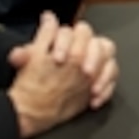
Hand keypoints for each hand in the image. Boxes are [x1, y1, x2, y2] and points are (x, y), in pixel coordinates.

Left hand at [6, 13, 110, 138]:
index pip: (74, 31)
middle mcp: (83, 47)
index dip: (67, 43)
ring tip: (93, 88)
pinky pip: (112, 78)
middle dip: (93, 57)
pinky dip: (106, 89)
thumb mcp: (28, 65)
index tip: (59, 59)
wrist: (37, 107)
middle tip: (85, 71)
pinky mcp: (101, 78)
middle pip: (98, 43)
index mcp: (66, 39)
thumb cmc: (32, 81)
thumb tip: (27, 42)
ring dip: (104, 73)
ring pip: (109, 58)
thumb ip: (27, 53)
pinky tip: (94, 99)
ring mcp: (95, 62)